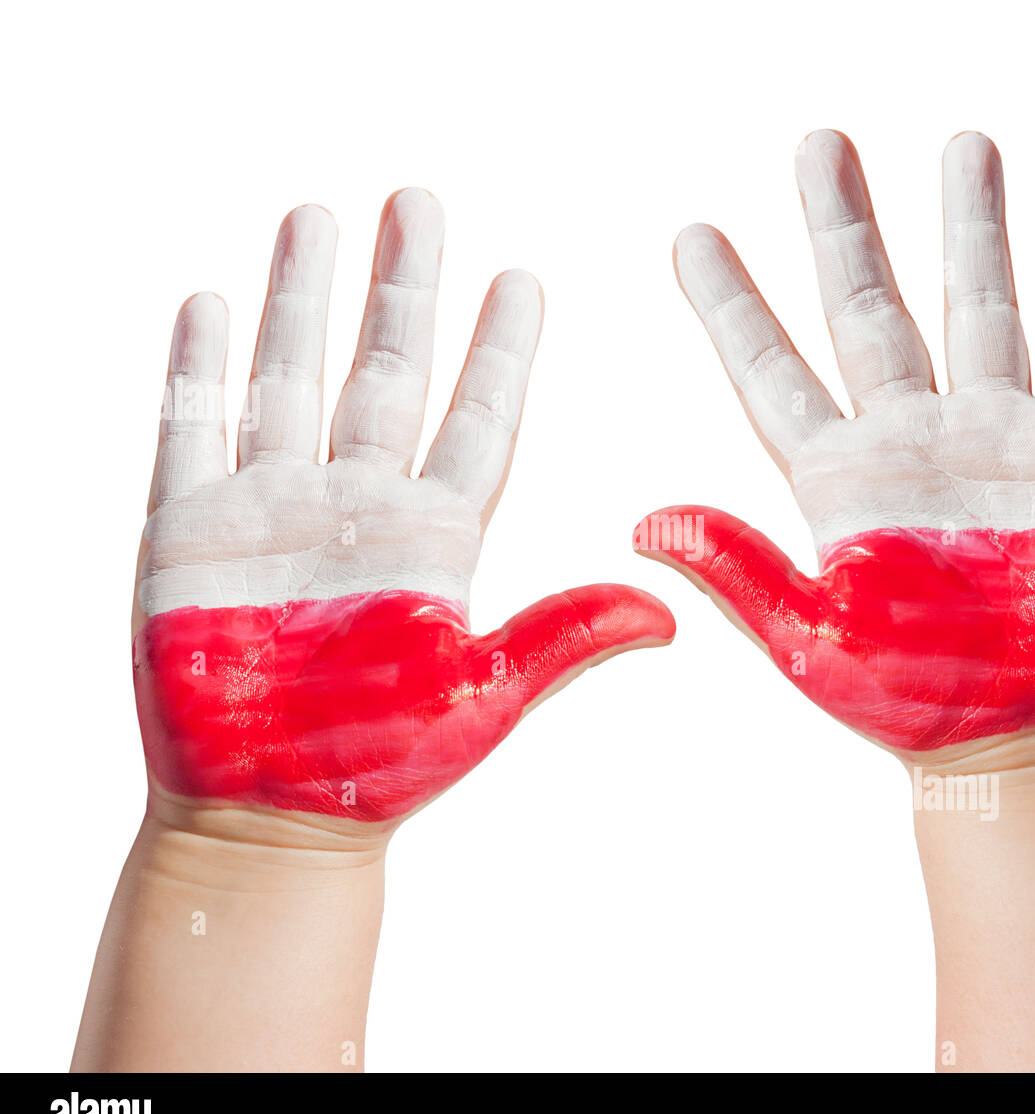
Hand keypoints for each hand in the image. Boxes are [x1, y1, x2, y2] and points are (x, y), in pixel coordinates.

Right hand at [136, 190, 673, 823]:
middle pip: (387, 371)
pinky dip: (200, 367)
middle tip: (420, 200)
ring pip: (291, 376)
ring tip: (316, 215)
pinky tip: (213, 302)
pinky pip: (194, 429)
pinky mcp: (189, 533)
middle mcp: (360, 506)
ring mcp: (274, 510)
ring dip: (303, 298)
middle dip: (404, 286)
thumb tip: (671, 612)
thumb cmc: (381, 768)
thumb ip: (566, 638)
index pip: (477, 416)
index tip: (523, 278)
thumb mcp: (487, 696)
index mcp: (438, 537)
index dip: (500, 348)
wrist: (273, 819)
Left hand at [636, 131, 1034, 757]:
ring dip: (967, 228)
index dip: (730, 302)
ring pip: (975, 307)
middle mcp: (907, 440)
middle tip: (817, 145)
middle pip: (867, 309)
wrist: (1025, 743)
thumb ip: (737, 572)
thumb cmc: (914, 703)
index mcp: (834, 480)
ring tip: (959, 145)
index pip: (769, 369)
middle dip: (842, 227)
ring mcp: (995, 438)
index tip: (691, 237)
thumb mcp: (810, 640)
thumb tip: (640, 523)